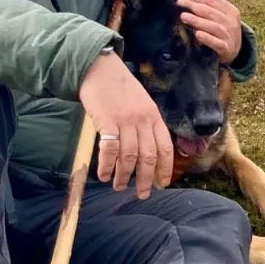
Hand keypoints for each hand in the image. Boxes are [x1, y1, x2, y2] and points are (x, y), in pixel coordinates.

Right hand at [78, 51, 172, 198]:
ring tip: (119, 186)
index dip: (165, 168)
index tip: (163, 184)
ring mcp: (125, 122)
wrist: (99, 69)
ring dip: (124, 176)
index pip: (165, 148)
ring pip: (129, 157)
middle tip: (142, 194)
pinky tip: (104, 175)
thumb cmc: (119, 88)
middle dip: (146, 179)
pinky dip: (107, 166)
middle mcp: (143, 121)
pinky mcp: (106, 122)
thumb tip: (147, 151)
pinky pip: (109, 151)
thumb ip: (146, 124)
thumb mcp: (141, 103)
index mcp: (154, 117)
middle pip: (148, 157)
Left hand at [178, 0, 242, 63]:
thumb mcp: (217, 11)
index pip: (213, 0)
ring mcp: (230, 36)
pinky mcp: (226, 49)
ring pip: (214, 26)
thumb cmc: (222, 27)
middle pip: (212, 12)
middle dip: (194, 7)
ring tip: (184, 17)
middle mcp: (232, 22)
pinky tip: (197, 35)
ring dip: (198, 21)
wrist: (233, 50)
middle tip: (180, 5)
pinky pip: (217, 43)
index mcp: (230, 10)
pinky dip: (208, 39)